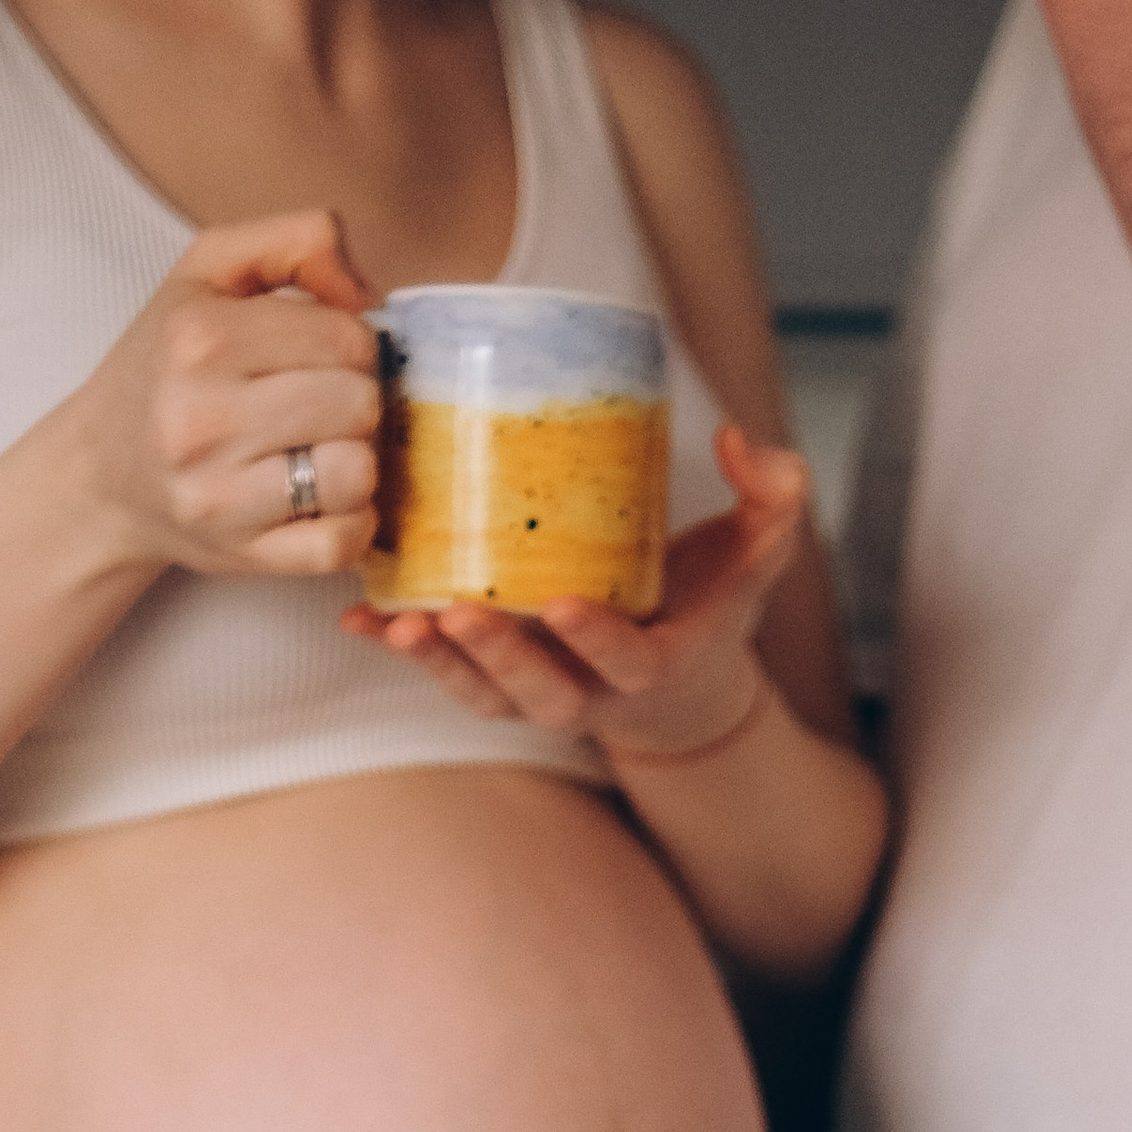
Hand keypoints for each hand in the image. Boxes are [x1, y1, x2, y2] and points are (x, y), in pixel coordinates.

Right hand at [67, 207, 382, 579]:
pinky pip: (342, 543)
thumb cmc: (166, 366)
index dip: (352, 345)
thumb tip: (366, 290)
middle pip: (360, 403)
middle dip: (355, 401)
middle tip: (319, 405)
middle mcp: (201, 417)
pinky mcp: (241, 553)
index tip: (318, 357)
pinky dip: (351, 522)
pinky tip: (322, 499)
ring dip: (355, 462)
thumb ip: (294, 240)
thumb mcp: (208, 272)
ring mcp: (219, 495)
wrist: (100, 475)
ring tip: (320, 449)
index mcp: (200, 338)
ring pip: (357, 473)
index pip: (348, 337)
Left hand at [342, 424, 809, 760]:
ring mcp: (540, 693)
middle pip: (541, 693)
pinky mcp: (498, 682)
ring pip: (485, 694)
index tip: (565, 605)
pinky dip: (400, 650)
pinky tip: (359, 616)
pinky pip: (446, 676)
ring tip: (397, 620)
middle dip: (498, 657)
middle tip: (459, 611)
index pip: (627, 661)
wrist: (680, 681)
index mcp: (655, 663)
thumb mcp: (759, 552)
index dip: (596, 640)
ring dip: (439, 663)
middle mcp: (592, 691)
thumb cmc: (710, 602)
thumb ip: (772, 497)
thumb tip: (737, 438)